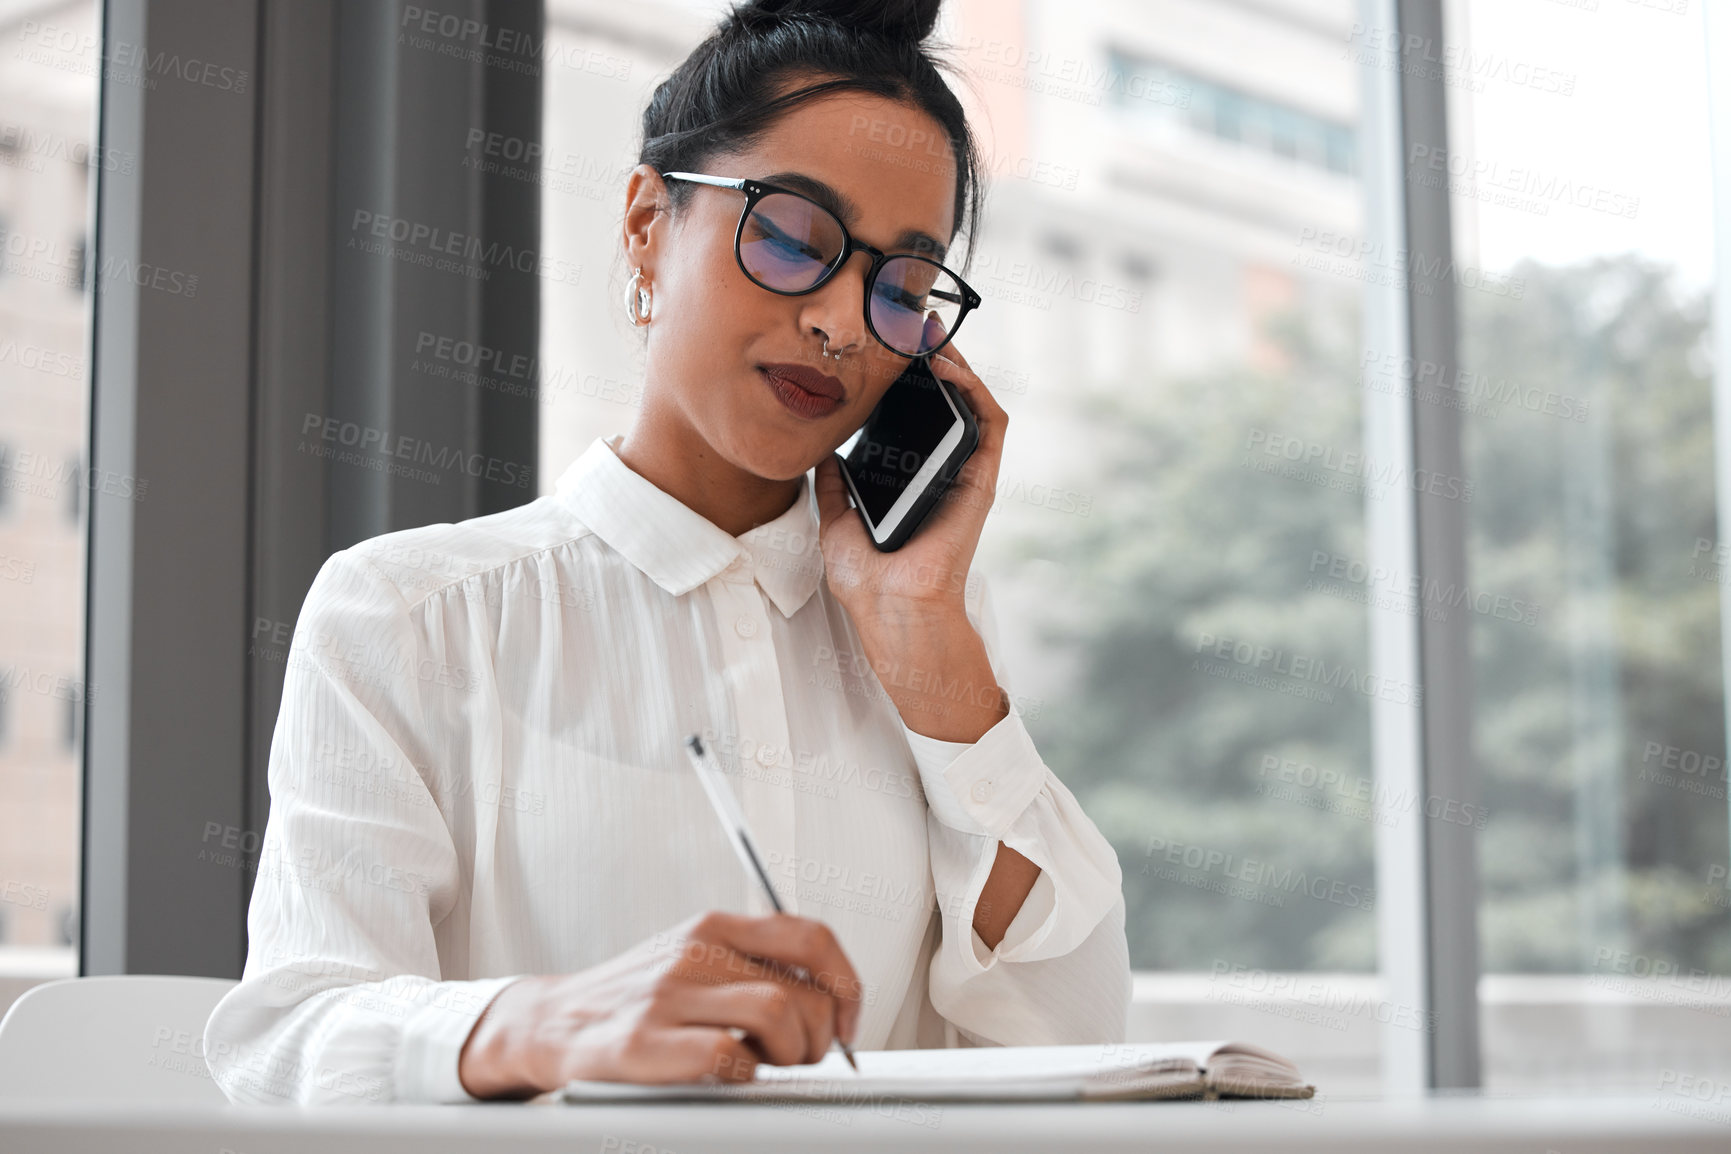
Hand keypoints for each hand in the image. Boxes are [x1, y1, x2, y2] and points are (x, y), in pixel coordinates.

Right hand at [456, 910, 862, 1098]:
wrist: (552, 1021)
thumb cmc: (636, 998)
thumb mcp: (694, 958)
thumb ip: (752, 964)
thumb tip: (829, 1001)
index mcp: (715, 927)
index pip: (812, 936)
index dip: (846, 983)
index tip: (848, 1021)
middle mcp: (695, 952)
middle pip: (803, 991)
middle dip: (818, 1038)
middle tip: (799, 1058)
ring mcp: (668, 995)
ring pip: (777, 1016)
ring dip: (789, 1056)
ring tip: (767, 1066)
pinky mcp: (644, 1042)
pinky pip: (728, 1058)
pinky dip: (743, 1075)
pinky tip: (727, 1075)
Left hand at [814, 342, 1006, 619]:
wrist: (891, 610)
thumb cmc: (869, 580)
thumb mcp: (836, 521)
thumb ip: (835, 486)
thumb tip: (825, 455)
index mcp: (913, 478)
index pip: (917, 417)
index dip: (907, 379)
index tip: (886, 346)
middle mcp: (943, 471)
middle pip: (948, 401)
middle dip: (934, 358)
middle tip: (912, 323)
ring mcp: (965, 473)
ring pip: (974, 403)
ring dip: (959, 363)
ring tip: (932, 335)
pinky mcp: (981, 481)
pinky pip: (990, 425)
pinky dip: (976, 391)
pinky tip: (949, 369)